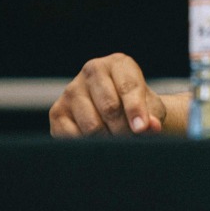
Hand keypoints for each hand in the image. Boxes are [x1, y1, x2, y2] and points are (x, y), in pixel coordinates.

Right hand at [49, 53, 166, 136]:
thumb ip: (151, 116)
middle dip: (124, 131)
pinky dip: (88, 147)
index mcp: (118, 63)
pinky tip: (97, 145)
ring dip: (107, 141)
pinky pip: (72, 137)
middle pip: (110, 108)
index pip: (128, 87)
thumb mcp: (150, 109)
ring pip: (92, 126)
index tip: (141, 129)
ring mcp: (72, 90)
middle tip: (132, 143)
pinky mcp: (57, 111)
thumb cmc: (136, 108)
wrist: (118, 111)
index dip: (136, 110)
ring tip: (117, 145)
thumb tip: (150, 127)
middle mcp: (92, 71)